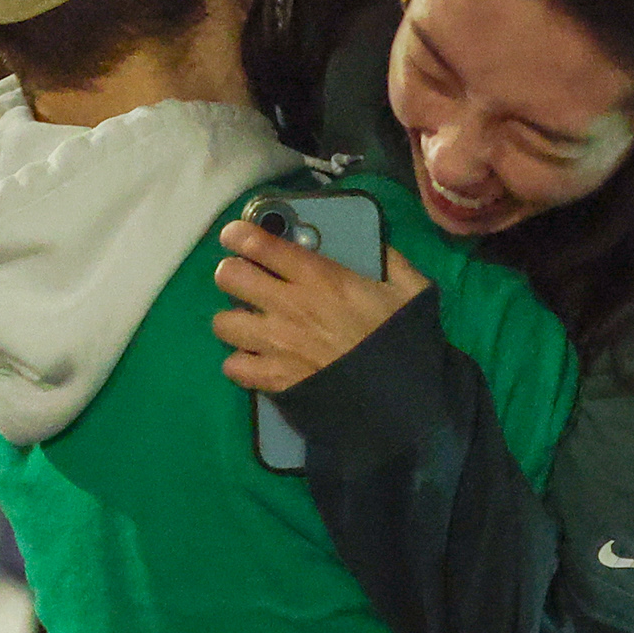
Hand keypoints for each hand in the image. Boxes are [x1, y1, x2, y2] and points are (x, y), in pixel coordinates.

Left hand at [213, 219, 429, 393]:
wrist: (403, 397)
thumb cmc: (404, 339)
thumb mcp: (410, 288)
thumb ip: (388, 260)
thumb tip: (374, 244)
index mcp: (319, 277)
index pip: (259, 244)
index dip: (238, 235)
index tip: (235, 236)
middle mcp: (288, 306)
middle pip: (228, 277)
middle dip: (233, 273)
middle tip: (247, 281)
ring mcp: (277, 345)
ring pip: (222, 322)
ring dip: (235, 320)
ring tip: (252, 324)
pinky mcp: (275, 379)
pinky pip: (233, 366)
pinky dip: (242, 362)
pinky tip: (259, 360)